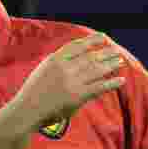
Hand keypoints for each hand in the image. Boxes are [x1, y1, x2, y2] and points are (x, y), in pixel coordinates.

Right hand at [10, 33, 125, 134]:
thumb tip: (78, 60)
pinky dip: (112, 83)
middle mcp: (64, 68)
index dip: (92, 40)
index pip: (78, 45)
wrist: (26, 111)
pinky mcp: (77, 96)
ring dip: (110, 65)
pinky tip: (121, 80)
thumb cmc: (34, 93)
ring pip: (96, 70)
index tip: (103, 37)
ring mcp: (71, 82)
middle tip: (117, 51)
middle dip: (105, 53)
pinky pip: (99, 87)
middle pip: (90, 57)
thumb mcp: (44, 71)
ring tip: (120, 62)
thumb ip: (59, 64)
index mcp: (54, 59)